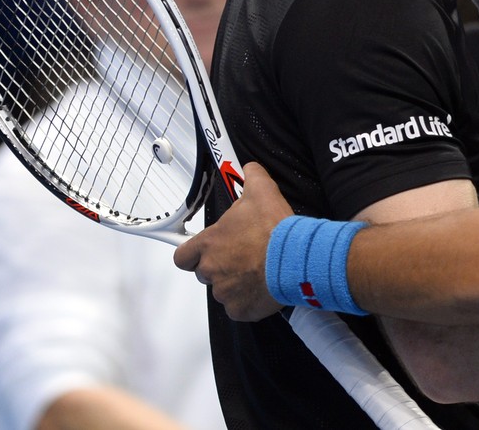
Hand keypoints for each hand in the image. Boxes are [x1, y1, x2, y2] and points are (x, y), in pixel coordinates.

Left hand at [174, 161, 292, 320]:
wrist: (296, 256)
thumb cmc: (275, 228)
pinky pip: (239, 309)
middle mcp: (212, 269)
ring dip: (237, 284)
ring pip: (224, 290)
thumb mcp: (263, 191)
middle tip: (244, 257)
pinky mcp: (240, 310)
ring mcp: (225, 292)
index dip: (192, 254)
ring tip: (259, 271)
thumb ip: (252, 176)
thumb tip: (250, 168)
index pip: (183, 256)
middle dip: (221, 267)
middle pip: (206, 272)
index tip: (204, 252)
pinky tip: (263, 288)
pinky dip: (249, 302)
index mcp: (210, 244)